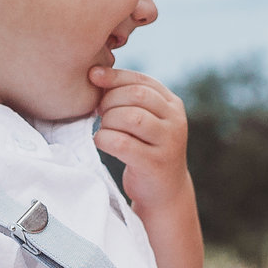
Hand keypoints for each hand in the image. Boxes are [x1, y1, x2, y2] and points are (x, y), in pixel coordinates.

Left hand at [91, 67, 192, 213]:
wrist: (164, 192)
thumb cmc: (146, 150)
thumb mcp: (146, 120)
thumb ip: (129, 99)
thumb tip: (96, 74)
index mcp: (172, 104)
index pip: (142, 81)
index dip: (115, 76)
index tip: (93, 76)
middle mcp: (175, 121)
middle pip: (136, 96)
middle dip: (110, 100)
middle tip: (99, 112)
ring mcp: (168, 143)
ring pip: (131, 117)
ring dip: (108, 120)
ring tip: (104, 128)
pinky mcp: (154, 163)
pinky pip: (122, 143)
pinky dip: (104, 139)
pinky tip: (102, 141)